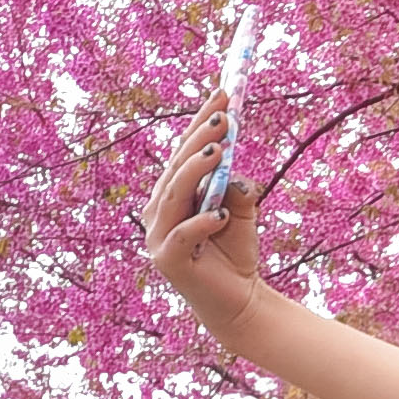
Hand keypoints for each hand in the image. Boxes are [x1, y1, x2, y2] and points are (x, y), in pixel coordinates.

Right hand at [146, 85, 265, 339]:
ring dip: (195, 171)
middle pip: (175, 169)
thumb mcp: (241, 211)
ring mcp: (158, 237)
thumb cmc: (235, 253)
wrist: (239, 302)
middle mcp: (158, 213)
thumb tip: (232, 171)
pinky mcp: (168, 261)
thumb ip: (235, 186)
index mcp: (171, 196)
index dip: (200, 123)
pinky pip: (182, 235)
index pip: (183, 153)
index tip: (224, 95)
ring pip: (173, 195)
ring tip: (219, 151)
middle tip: (224, 118)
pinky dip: (201, 222)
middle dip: (199, 140)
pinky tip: (220, 212)